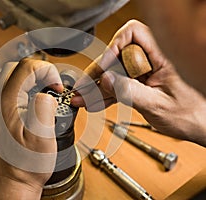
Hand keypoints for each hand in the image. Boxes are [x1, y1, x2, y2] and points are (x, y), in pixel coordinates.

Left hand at [0, 58, 62, 198]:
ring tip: (44, 94)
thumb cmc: (26, 168)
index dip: (46, 72)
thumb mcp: (42, 138)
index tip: (56, 87)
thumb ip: (44, 108)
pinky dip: (22, 93)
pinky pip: (7, 95)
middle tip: (51, 86)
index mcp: (5, 105)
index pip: (24, 68)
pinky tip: (33, 106)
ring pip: (9, 80)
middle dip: (36, 72)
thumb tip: (46, 93)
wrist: (12, 187)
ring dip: (29, 81)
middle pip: (14, 69)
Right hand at [71, 20, 205, 145]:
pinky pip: (119, 84)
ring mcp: (145, 71)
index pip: (132, 34)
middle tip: (83, 89)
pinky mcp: (140, 82)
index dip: (113, 48)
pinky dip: (106, 94)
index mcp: (163, 56)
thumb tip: (105, 79)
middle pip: (117, 56)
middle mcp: (152, 59)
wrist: (199, 126)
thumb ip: (129, 91)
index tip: (103, 69)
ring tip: (82, 99)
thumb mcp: (157, 104)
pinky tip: (94, 102)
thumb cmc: (190, 114)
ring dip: (97, 87)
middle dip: (98, 74)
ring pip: (115, 72)